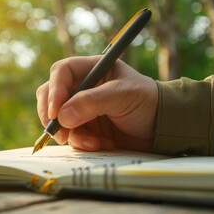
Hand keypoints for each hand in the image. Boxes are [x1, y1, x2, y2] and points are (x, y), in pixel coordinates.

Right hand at [36, 56, 157, 151]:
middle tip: (59, 132)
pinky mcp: (84, 128)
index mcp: (91, 69)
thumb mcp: (122, 96)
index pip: (61, 73)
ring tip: (94, 142)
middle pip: (50, 95)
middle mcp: (82, 87)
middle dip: (52, 115)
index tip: (55, 111)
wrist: (163, 129)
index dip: (54, 90)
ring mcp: (80, 109)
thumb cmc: (148, 102)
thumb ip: (92, 102)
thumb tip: (62, 116)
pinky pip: (70, 136)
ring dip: (72, 134)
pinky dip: (81, 143)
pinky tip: (100, 144)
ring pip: (58, 119)